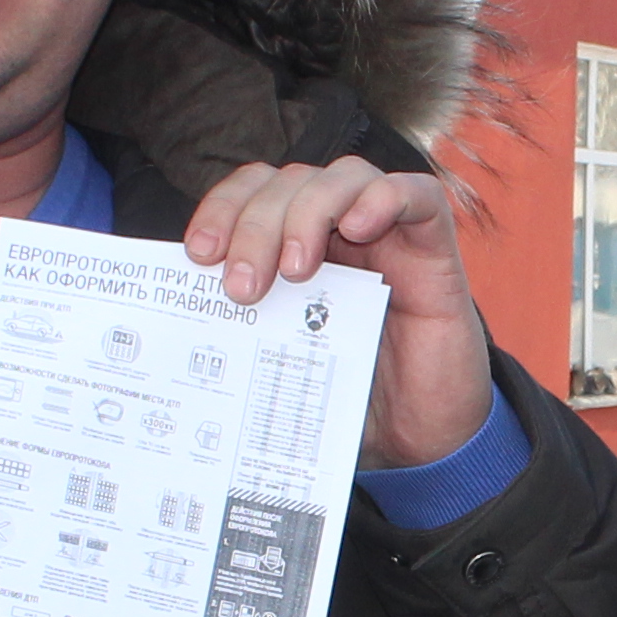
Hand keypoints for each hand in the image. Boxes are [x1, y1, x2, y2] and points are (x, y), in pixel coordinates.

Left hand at [181, 156, 495, 469]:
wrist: (423, 440)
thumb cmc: (354, 397)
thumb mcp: (283, 357)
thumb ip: (248, 326)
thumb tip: (183, 319)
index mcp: (297, 246)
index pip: (254, 193)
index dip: (224, 208)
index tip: (199, 254)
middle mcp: (339, 230)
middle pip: (290, 184)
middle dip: (256, 225)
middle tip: (242, 286)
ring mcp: (388, 234)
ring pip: (343, 176)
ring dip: (309, 212)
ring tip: (296, 270)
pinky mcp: (434, 247)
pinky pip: (416, 195)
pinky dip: (382, 200)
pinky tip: (359, 229)